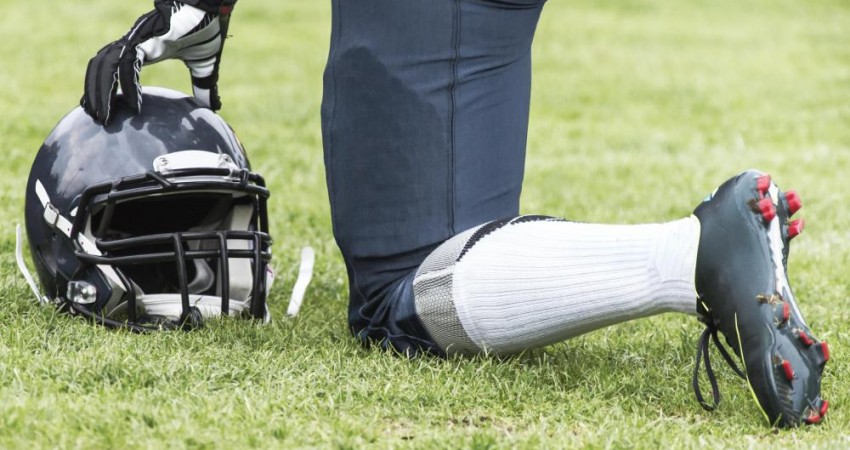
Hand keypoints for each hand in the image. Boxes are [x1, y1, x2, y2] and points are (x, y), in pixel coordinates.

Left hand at [81, 1, 233, 123]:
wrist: (210, 8)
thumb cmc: (206, 29)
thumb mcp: (204, 66)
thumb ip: (204, 86)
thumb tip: (212, 108)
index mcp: (143, 49)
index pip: (113, 69)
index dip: (104, 87)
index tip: (104, 108)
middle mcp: (133, 44)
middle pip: (101, 68)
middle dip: (94, 93)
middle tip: (96, 118)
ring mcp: (135, 40)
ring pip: (106, 67)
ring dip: (101, 92)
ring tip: (104, 116)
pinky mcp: (143, 39)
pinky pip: (128, 66)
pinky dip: (129, 87)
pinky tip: (134, 106)